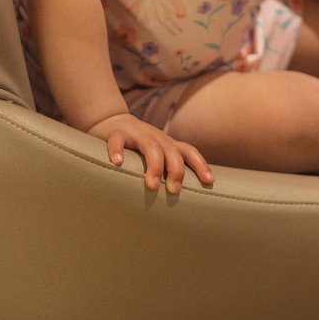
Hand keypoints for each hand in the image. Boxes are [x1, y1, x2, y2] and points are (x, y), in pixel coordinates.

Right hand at [88, 112, 214, 193]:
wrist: (109, 120)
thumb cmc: (137, 145)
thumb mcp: (157, 153)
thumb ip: (167, 169)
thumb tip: (183, 199)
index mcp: (167, 144)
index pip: (188, 151)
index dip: (200, 164)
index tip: (209, 181)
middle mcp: (155, 138)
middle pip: (172, 151)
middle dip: (176, 171)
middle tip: (175, 191)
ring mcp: (136, 134)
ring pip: (151, 146)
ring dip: (154, 165)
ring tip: (153, 185)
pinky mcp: (116, 133)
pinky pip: (118, 139)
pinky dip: (118, 150)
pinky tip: (118, 163)